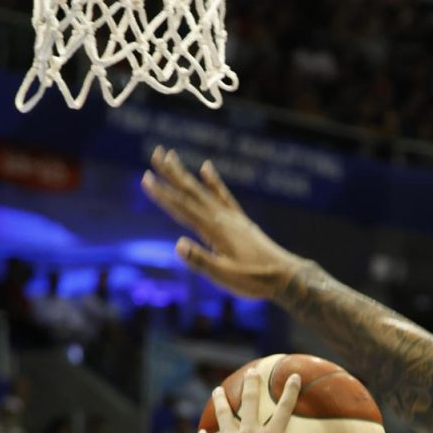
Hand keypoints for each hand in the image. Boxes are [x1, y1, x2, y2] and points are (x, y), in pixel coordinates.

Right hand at [142, 147, 303, 298]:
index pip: (183, 209)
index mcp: (215, 231)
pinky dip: (213, 182)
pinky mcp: (241, 221)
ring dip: (186, 174)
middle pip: (191, 192)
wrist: (286, 277)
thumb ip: (201, 261)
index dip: (163, 194)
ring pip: (204, 191)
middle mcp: (222, 218)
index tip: (145, 178)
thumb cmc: (255, 280)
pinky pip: (224, 196)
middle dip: (171, 173)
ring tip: (172, 156)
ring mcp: (232, 218)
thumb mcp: (225, 276)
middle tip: (155, 152)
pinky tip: (206, 168)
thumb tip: (178, 245)